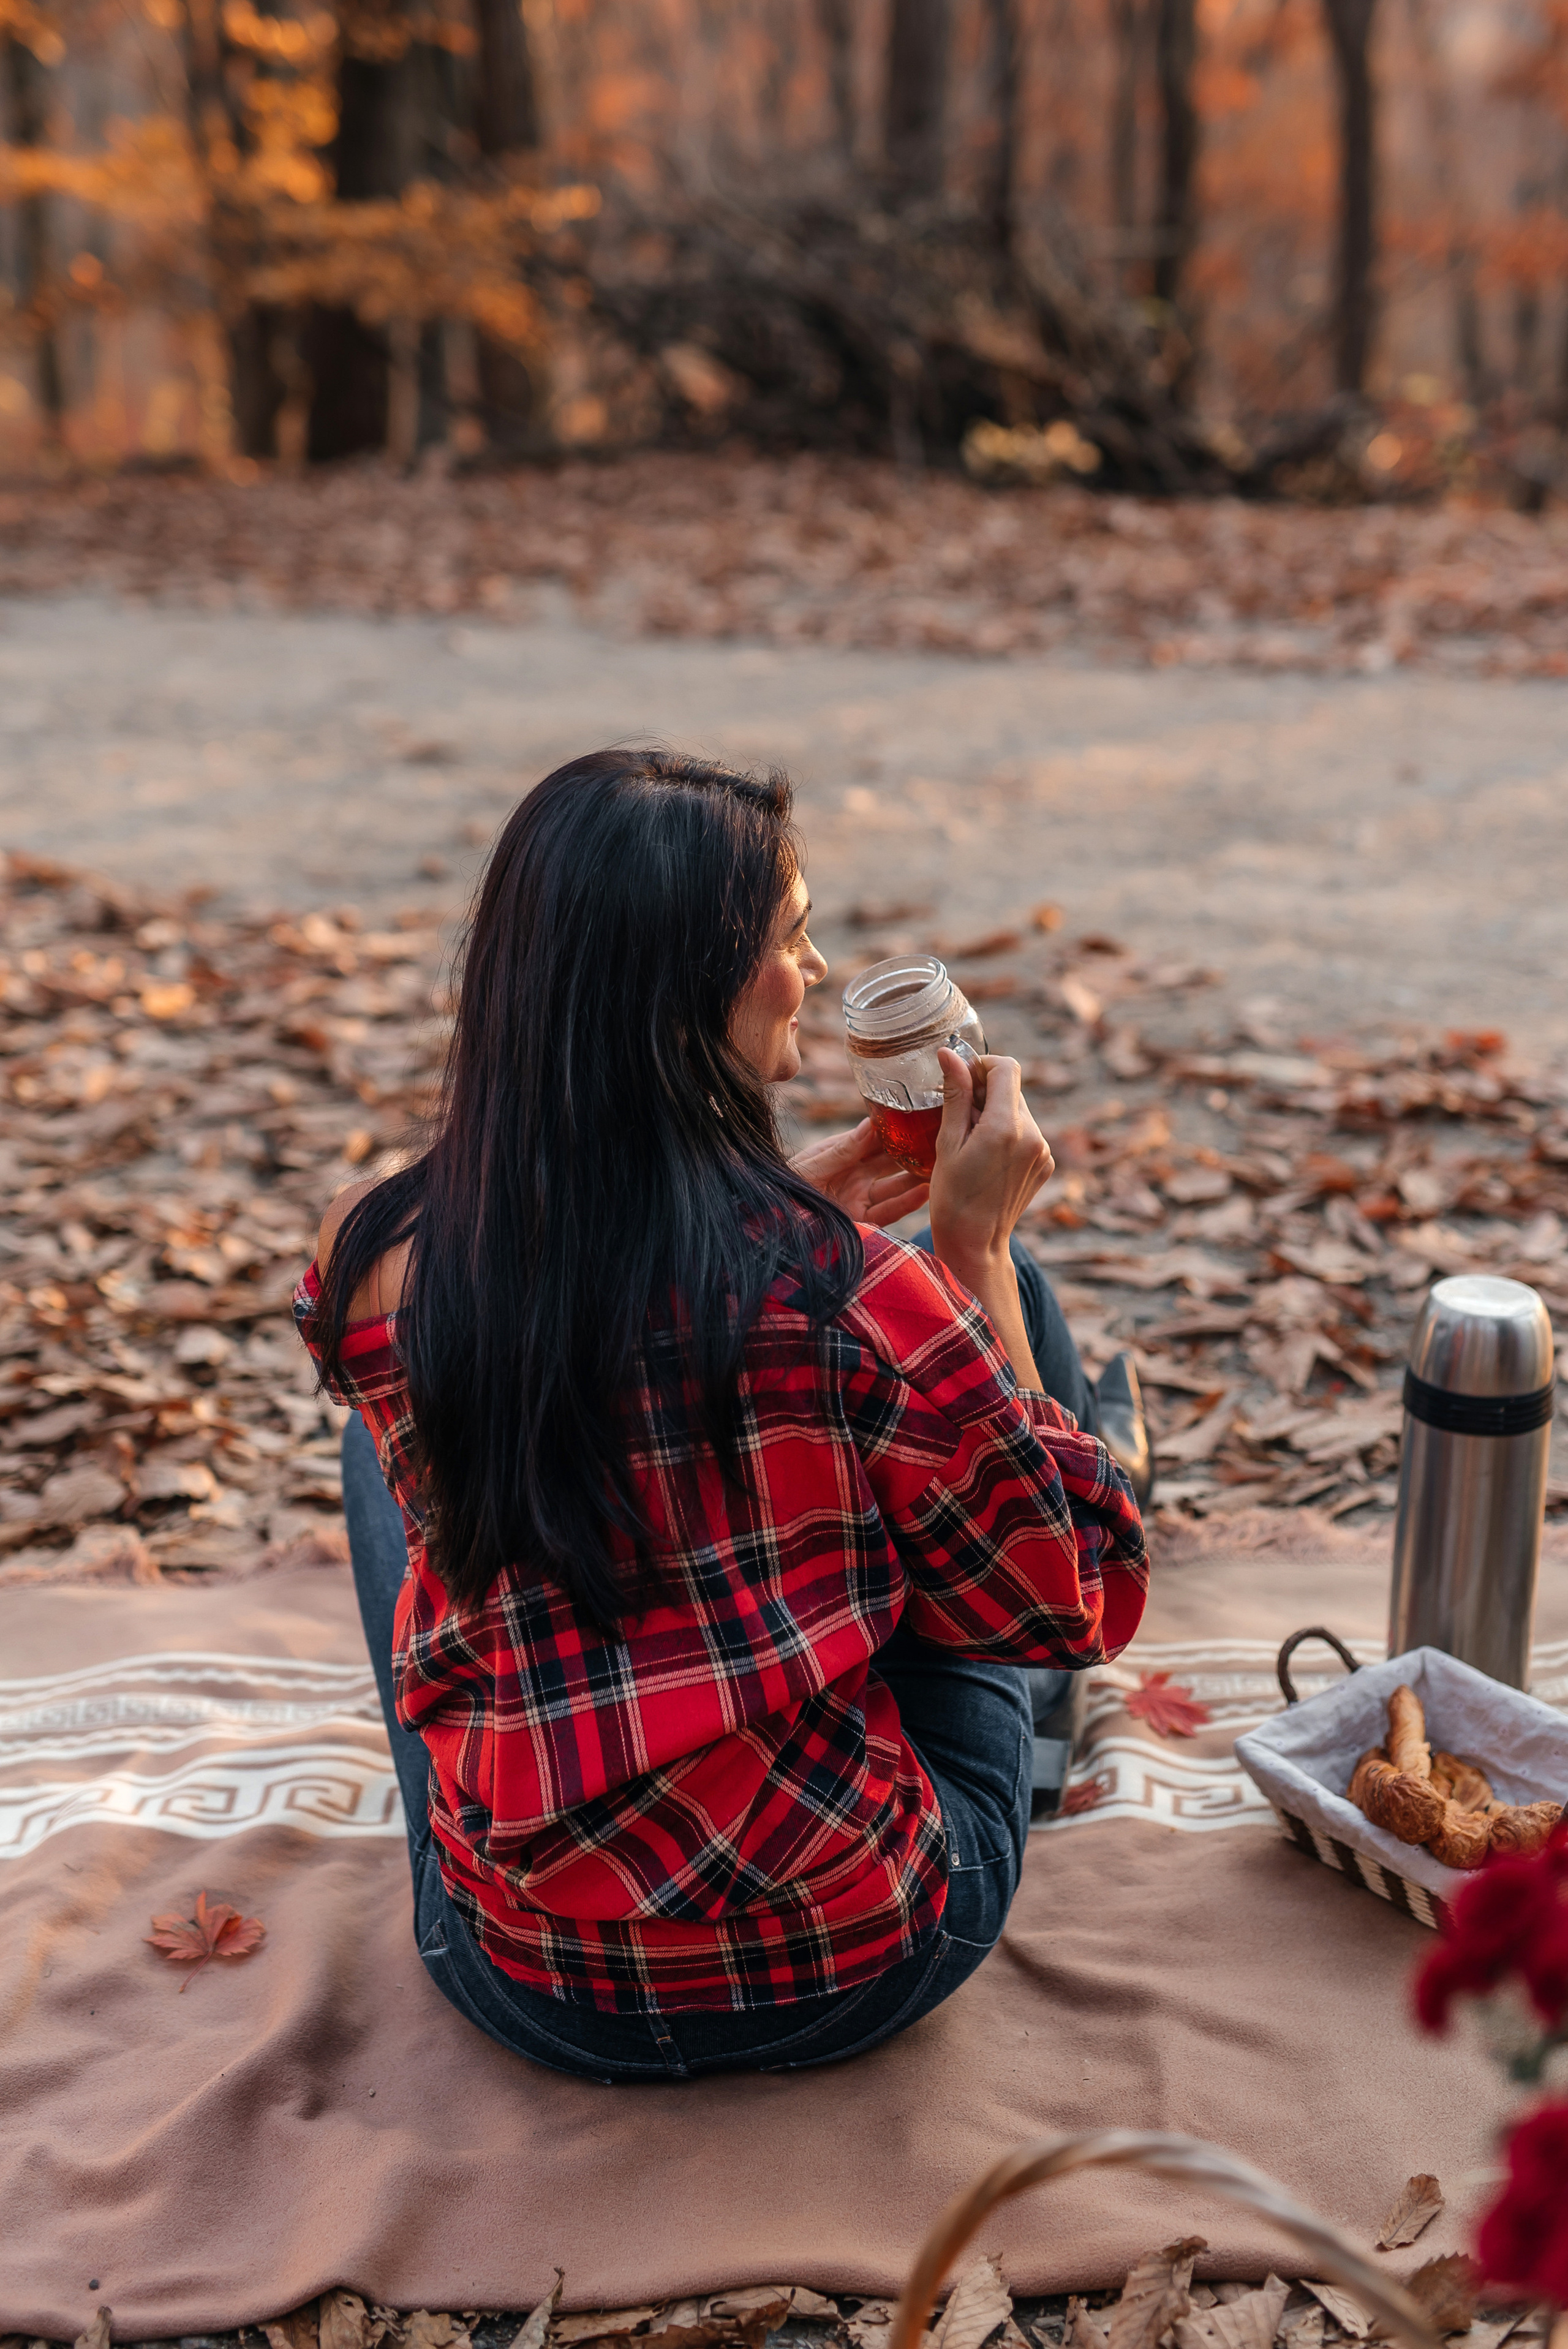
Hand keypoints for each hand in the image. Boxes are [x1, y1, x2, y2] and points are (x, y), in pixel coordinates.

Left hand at [790, 1119, 930, 1227]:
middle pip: (892, 1159)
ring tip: (941, 1165)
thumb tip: (873, 1123)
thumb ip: (844, 1148)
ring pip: (896, 1184)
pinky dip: (909, 1202)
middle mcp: (856, 1173)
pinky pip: (890, 1210)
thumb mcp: (813, 1164)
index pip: (877, 1137)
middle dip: (915, 1151)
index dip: (898, 1127)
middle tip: (942, 1139)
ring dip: (918, 1176)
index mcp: (843, 1152)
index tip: (922, 1115)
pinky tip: (926, 1191)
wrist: (774, 1222)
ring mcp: (860, 1197)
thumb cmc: (785, 1185)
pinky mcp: (863, 1221)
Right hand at [927, 1049, 1053, 1271]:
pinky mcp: (1046, 1164)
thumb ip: (955, 1094)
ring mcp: (1044, 1151)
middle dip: (986, 1092)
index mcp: (1007, 1127)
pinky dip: (1008, 1133)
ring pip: (1019, 1110)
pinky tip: (987, 1157)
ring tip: (971, 1140)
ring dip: (996, 1113)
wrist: (975, 1243)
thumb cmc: (952, 1197)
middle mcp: (1034, 1135)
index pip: (1006, 1067)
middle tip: (959, 1115)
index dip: (982, 1065)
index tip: (961, 1079)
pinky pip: (1027, 1133)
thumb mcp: (947, 1142)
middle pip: (1013, 1088)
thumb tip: (950, 1054)